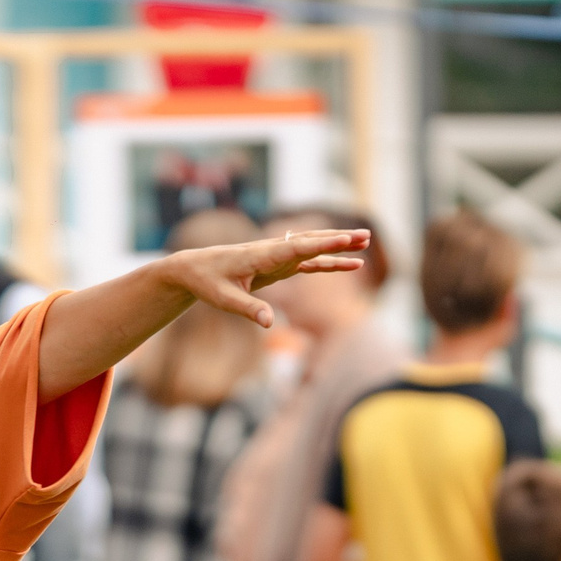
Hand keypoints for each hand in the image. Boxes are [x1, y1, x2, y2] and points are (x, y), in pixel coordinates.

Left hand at [160, 229, 370, 329]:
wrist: (194, 268)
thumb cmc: (208, 282)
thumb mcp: (224, 299)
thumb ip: (248, 309)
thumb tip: (270, 324)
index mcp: (260, 255)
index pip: (296, 247)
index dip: (322, 243)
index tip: (345, 238)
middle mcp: (272, 251)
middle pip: (310, 242)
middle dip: (337, 239)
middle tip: (365, 235)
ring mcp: (277, 256)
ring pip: (312, 247)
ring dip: (337, 244)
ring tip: (365, 240)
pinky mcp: (278, 264)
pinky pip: (308, 262)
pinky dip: (328, 262)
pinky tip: (349, 265)